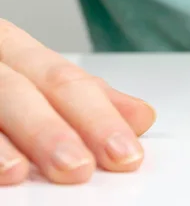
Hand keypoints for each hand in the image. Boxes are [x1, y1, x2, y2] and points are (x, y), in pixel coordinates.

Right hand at [0, 19, 155, 184]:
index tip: (126, 152)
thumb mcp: (39, 82)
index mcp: (17, 51)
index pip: (67, 80)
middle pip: (23, 88)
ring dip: (1, 140)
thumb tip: (141, 117)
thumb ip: (88, 99)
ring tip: (22, 172)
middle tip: (80, 167)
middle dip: (53, 129)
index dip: (99, 117)